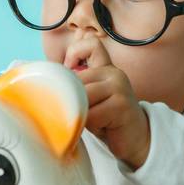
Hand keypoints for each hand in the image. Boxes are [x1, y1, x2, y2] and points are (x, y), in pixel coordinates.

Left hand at [63, 36, 150, 169]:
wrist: (135, 140)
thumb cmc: (106, 119)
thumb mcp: (90, 98)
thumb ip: (77, 85)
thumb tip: (49, 81)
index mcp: (106, 68)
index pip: (90, 44)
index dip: (74, 53)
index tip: (70, 71)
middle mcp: (114, 73)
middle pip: (78, 79)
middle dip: (71, 97)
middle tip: (75, 111)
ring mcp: (119, 87)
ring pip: (83, 96)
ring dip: (80, 112)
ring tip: (88, 120)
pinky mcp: (122, 105)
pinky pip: (93, 114)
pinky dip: (90, 124)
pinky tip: (100, 127)